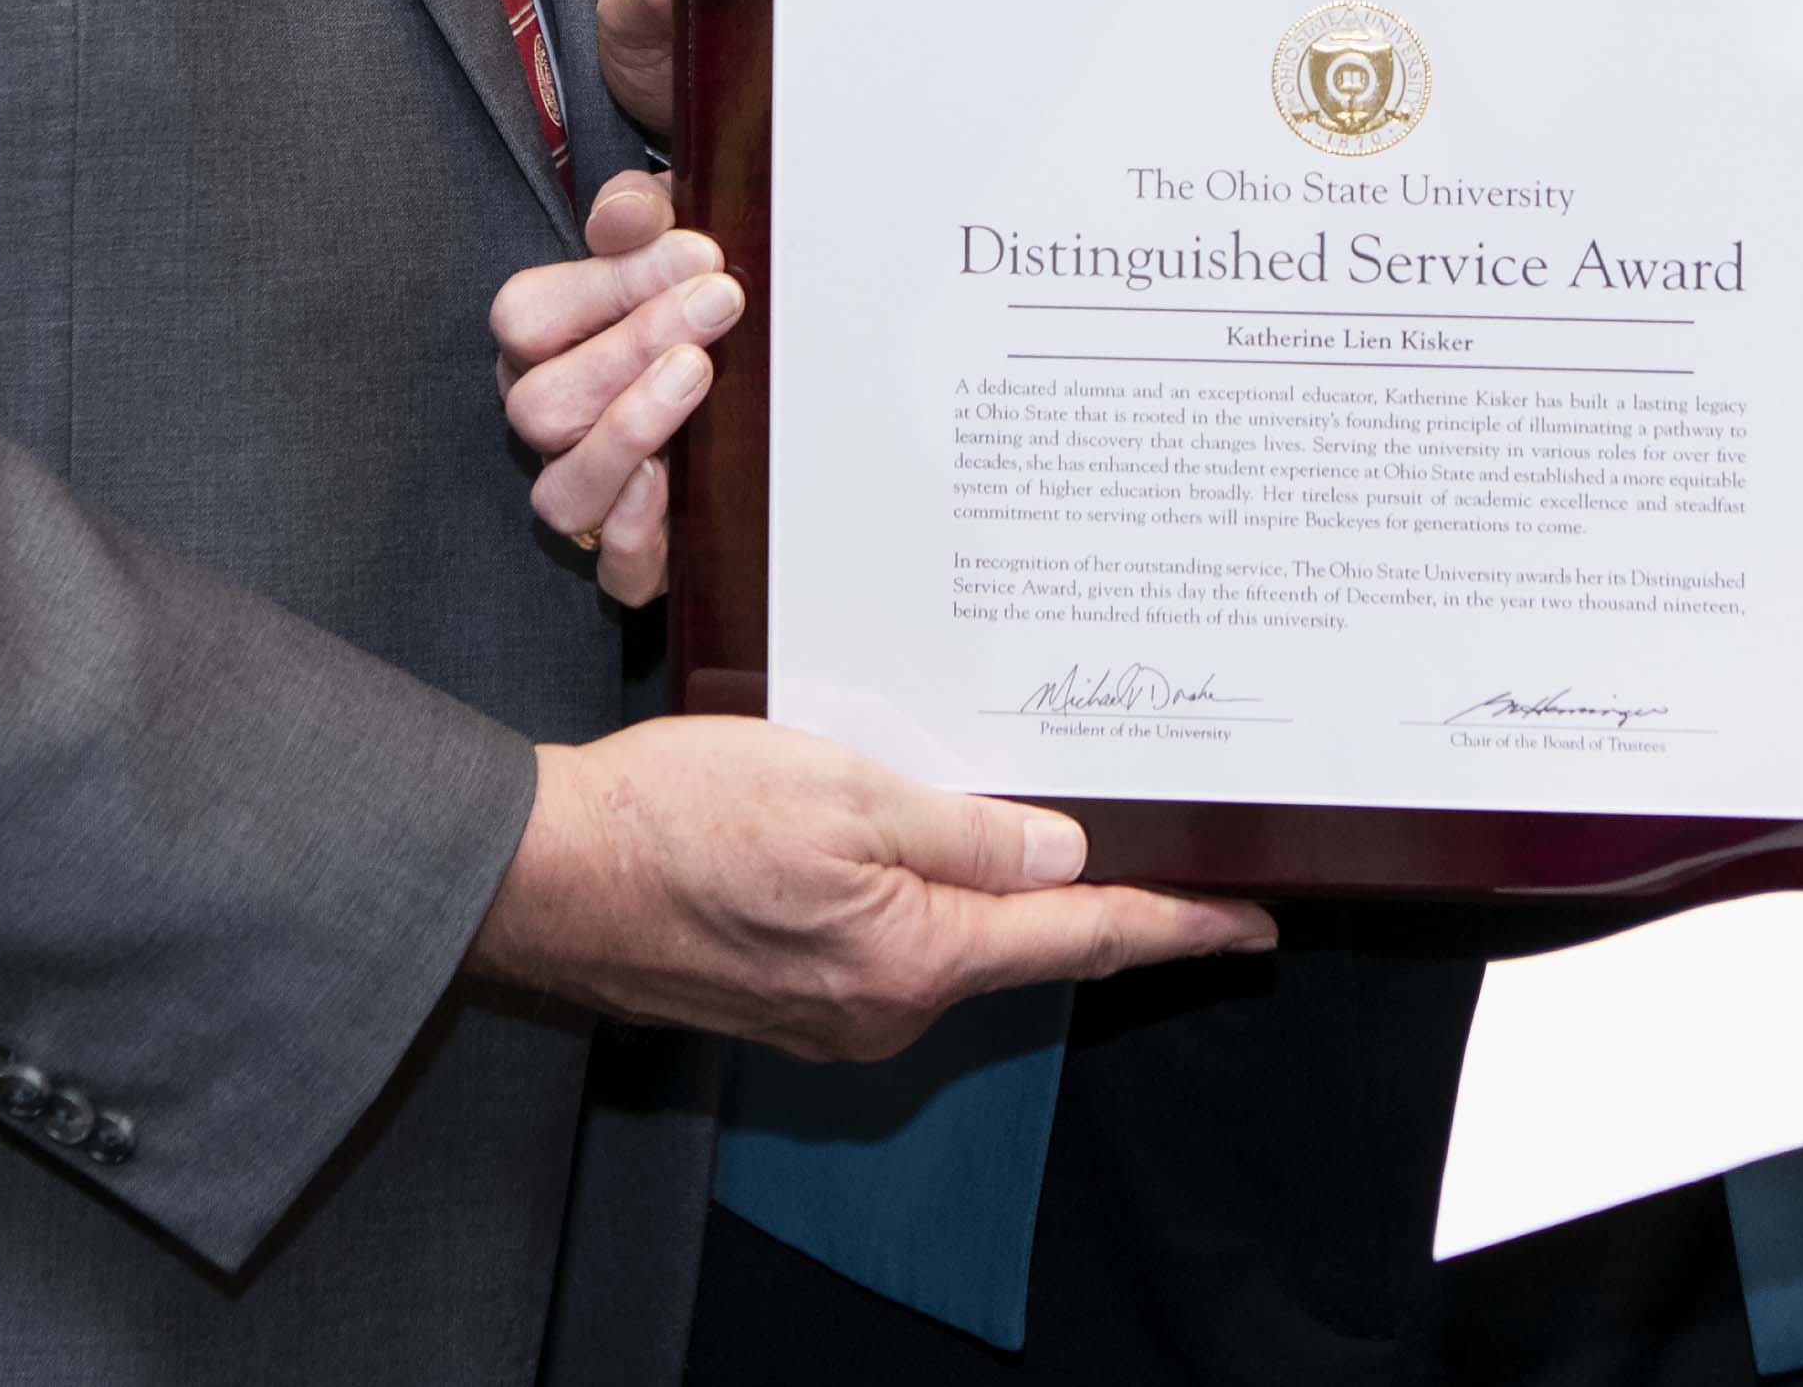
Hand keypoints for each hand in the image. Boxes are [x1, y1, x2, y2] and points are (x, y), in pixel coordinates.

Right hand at [465, 715, 1275, 1058]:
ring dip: (1003, 890)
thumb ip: (961, 829)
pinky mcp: (794, 998)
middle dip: (1098, 899)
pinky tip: (931, 843)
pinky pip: (895, 945)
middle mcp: (888, 1009)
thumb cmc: (678, 818)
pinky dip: (932, 899)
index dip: (1176, 925)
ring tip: (1050, 820)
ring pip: (956, 944)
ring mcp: (838, 1015)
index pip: (1081, 939)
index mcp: (915, 958)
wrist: (549, 877)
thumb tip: (1065, 857)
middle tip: (1164, 836)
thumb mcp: (839, 788)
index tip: (1252, 921)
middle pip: (1026, 949)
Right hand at [492, 171, 743, 604]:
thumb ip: (641, 213)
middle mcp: (550, 419)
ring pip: (562, 491)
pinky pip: (612, 565)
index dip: (607, 285)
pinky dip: (635, 530)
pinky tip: (671, 479)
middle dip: (632, 347)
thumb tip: (624, 216)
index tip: (699, 253)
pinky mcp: (637, 552)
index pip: (527, 316)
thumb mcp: (674, 235)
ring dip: (627, 430)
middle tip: (718, 302)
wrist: (757, 378)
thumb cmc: (696, 296)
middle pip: (542, 403)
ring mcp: (589, 489)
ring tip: (697, 374)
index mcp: (543, 342)